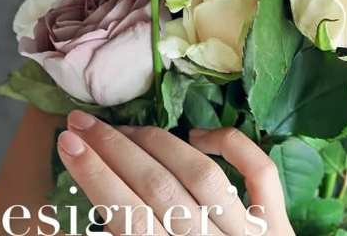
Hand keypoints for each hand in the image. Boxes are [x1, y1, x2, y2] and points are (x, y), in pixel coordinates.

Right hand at [57, 110, 294, 234]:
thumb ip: (125, 234)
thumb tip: (87, 207)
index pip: (125, 215)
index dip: (94, 174)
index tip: (67, 141)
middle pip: (158, 187)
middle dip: (114, 148)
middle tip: (82, 121)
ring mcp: (251, 234)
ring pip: (201, 174)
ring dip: (157, 142)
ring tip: (125, 127)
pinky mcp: (279, 224)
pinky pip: (260, 172)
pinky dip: (230, 144)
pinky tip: (197, 135)